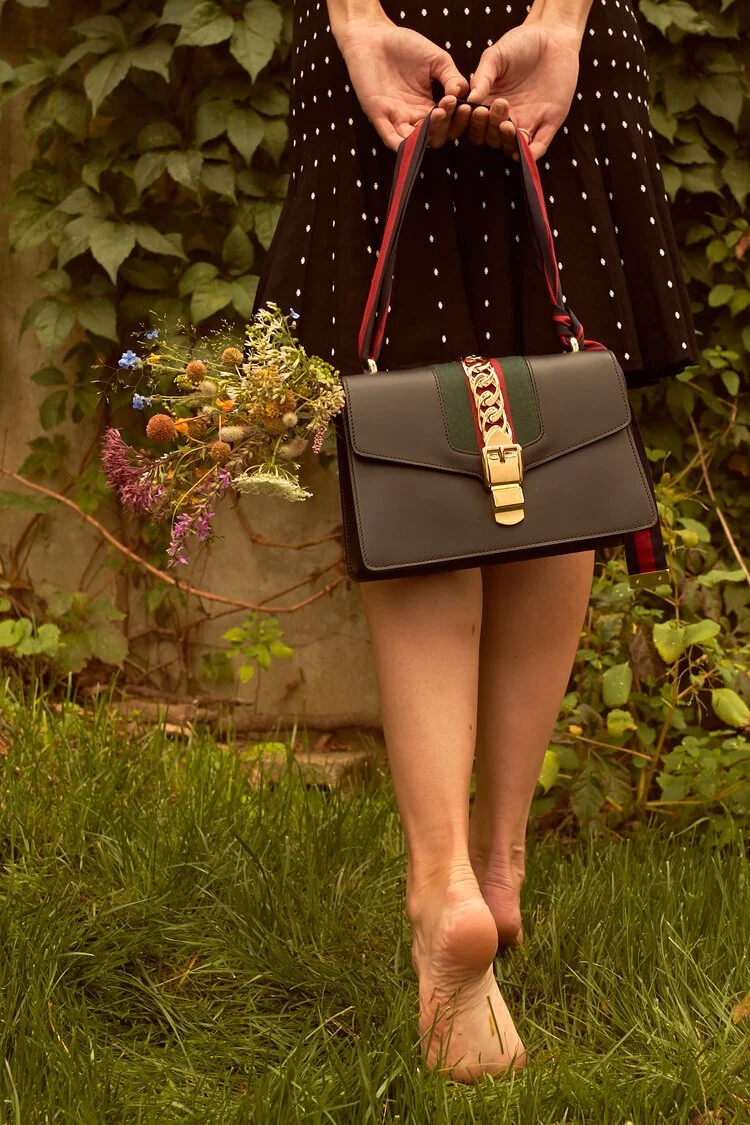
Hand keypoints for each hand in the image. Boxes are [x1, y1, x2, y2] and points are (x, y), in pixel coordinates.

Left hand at [335, 14, 471, 149]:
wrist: (374, 36)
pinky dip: (403, 145)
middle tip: (448, 104)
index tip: (463, 104)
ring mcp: (397, 118)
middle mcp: (415, 116)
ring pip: (417, 142)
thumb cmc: (405, 45)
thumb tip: (461, 96)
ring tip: (437, 113)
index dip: (458, 119)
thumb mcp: (437, 59)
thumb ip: (452, 77)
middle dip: (446, 126)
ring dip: (430, 134)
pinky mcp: (379, 116)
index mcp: (430, 104)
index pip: (450, 124)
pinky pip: (391, 139)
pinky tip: (414, 140)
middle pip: (436, 137)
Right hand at [467, 22, 582, 159]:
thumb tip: (470, 99)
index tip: (474, 109)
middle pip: (491, 138)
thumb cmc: (521, 43)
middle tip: (494, 108)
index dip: (472, 122)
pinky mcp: (549, 123)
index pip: (475, 125)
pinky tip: (525, 152)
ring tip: (507, 125)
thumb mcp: (496, 56)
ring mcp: (528, 122)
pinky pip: (539, 146)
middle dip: (490, 127)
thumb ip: (482, 76)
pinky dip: (531, 154)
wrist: (553, 37)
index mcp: (489, 103)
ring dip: (507, 140)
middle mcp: (506, 117)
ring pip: (511, 145)